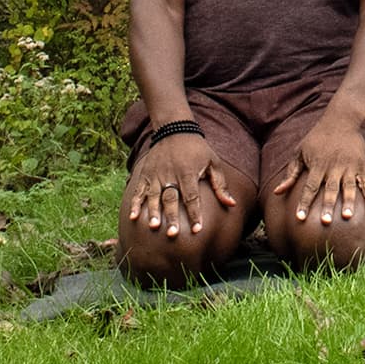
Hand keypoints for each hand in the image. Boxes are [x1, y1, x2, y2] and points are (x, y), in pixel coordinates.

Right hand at [123, 128, 238, 242]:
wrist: (174, 129)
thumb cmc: (197, 149)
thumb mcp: (213, 162)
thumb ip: (220, 185)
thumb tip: (232, 204)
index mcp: (188, 173)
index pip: (192, 197)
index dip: (195, 213)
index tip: (197, 230)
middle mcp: (171, 174)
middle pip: (171, 198)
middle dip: (171, 216)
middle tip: (172, 234)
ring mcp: (156, 175)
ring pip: (153, 196)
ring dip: (153, 212)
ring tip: (154, 227)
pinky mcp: (145, 174)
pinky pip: (139, 190)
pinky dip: (135, 203)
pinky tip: (132, 217)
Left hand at [271, 113, 364, 234]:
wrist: (341, 120)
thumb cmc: (316, 139)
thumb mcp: (299, 153)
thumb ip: (290, 174)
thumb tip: (277, 192)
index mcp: (317, 165)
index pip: (309, 187)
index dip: (304, 203)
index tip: (300, 217)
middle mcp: (333, 167)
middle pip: (330, 189)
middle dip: (328, 205)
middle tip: (326, 222)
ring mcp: (349, 166)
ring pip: (349, 187)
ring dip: (349, 202)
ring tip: (348, 216)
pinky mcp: (361, 165)